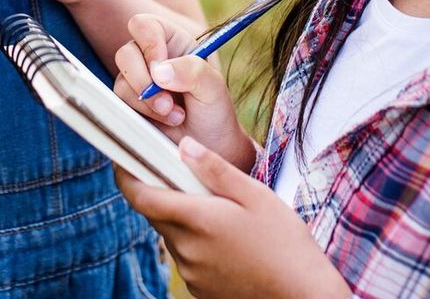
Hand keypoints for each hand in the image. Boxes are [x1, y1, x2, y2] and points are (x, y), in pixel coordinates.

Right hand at [113, 13, 254, 167]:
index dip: (149, 44)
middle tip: (167, 102)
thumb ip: (192, 71)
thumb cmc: (214, 110)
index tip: (161, 70)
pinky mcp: (129, 104)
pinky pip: (120, 104)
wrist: (209, 147)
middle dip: (144, 80)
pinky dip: (143, 115)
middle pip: (126, 53)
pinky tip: (166, 121)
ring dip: (147, 102)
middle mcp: (150, 57)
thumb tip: (158, 72)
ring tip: (175, 115)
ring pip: (122, 81)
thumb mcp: (213, 87)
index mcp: (171, 40)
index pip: (144, 26)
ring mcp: (137, 80)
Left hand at [116, 137, 350, 298]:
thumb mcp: (255, 195)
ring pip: (172, 235)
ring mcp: (192, 274)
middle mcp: (186, 250)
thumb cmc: (285, 243)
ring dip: (182, 217)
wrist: (305, 296)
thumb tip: (184, 145)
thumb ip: (215, 169)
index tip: (124, 157)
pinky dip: (195, 241)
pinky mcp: (201, 290)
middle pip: (155, 213)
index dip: (126, 175)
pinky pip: (186, 257)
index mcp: (196, 220)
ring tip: (217, 208)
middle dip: (162, 191)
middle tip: (185, 174)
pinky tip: (225, 237)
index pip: (141, 197)